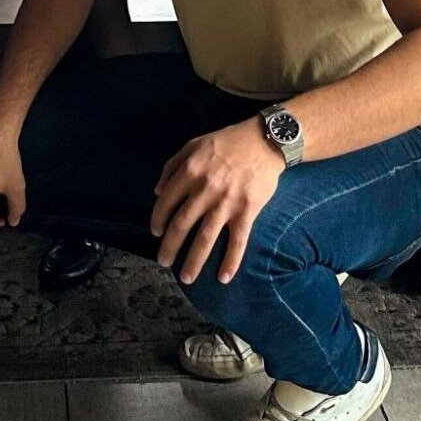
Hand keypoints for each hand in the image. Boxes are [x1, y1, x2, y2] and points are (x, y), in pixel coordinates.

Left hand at [150, 119, 284, 285]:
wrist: (264, 141)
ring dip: (194, 261)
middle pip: (182, 225)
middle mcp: (205, 189)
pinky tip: (224, 277)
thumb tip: (157, 192)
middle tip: (163, 262)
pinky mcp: (247, 211)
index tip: (156, 233)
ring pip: (205, 238)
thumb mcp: (193, 144)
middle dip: (170, 247)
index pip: (166, 202)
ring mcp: (227, 203)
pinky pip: (237, 241)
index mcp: (190, 172)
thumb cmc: (227, 142)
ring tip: (186, 278)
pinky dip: (231, 261)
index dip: (158, 220)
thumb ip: (172, 165)